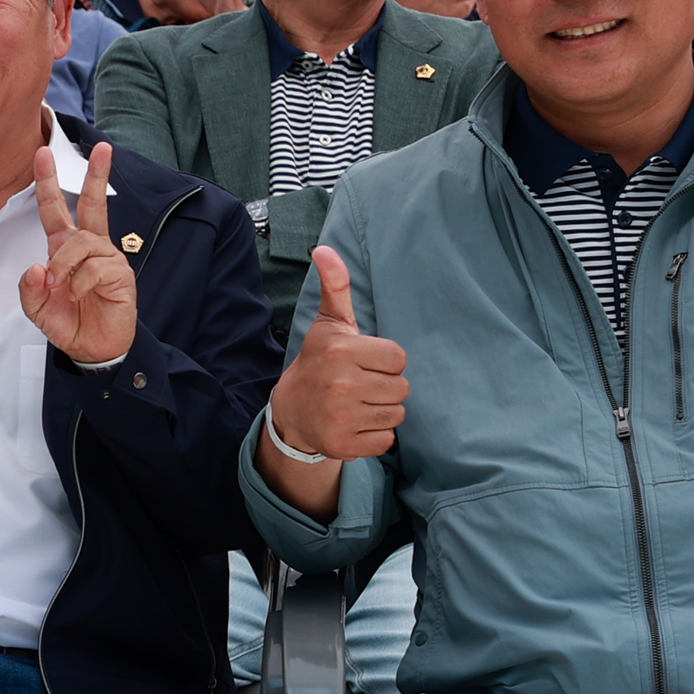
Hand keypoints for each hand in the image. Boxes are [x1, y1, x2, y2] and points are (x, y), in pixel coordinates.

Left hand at [21, 141, 135, 363]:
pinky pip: (95, 266)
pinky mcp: (120, 274)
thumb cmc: (69, 322)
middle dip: (96, 175)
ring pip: (81, 241)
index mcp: (65, 249)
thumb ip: (29, 289)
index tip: (43, 154)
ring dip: (64, 263)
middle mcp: (88, 247)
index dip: (47, 183)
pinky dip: (80, 282)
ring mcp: (107, 258)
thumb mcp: (37, 308)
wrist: (93, 349)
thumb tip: (36, 267)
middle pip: (90, 204)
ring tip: (60, 286)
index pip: (54, 210)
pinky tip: (80, 295)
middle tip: (102, 146)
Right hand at [267, 247, 405, 462]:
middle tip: (360, 385)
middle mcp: (340, 384)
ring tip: (358, 404)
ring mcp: (341, 416)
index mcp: (342, 351)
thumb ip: (335, 286)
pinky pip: (387, 441)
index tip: (363, 363)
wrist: (291, 410)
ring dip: (382, 411)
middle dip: (386, 387)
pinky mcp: (344, 444)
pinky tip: (355, 424)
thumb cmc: (320, 361)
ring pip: (397, 415)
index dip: (386, 362)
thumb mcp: (329, 323)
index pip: (399, 359)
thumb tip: (323, 249)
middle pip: (402, 388)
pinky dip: (375, 436)